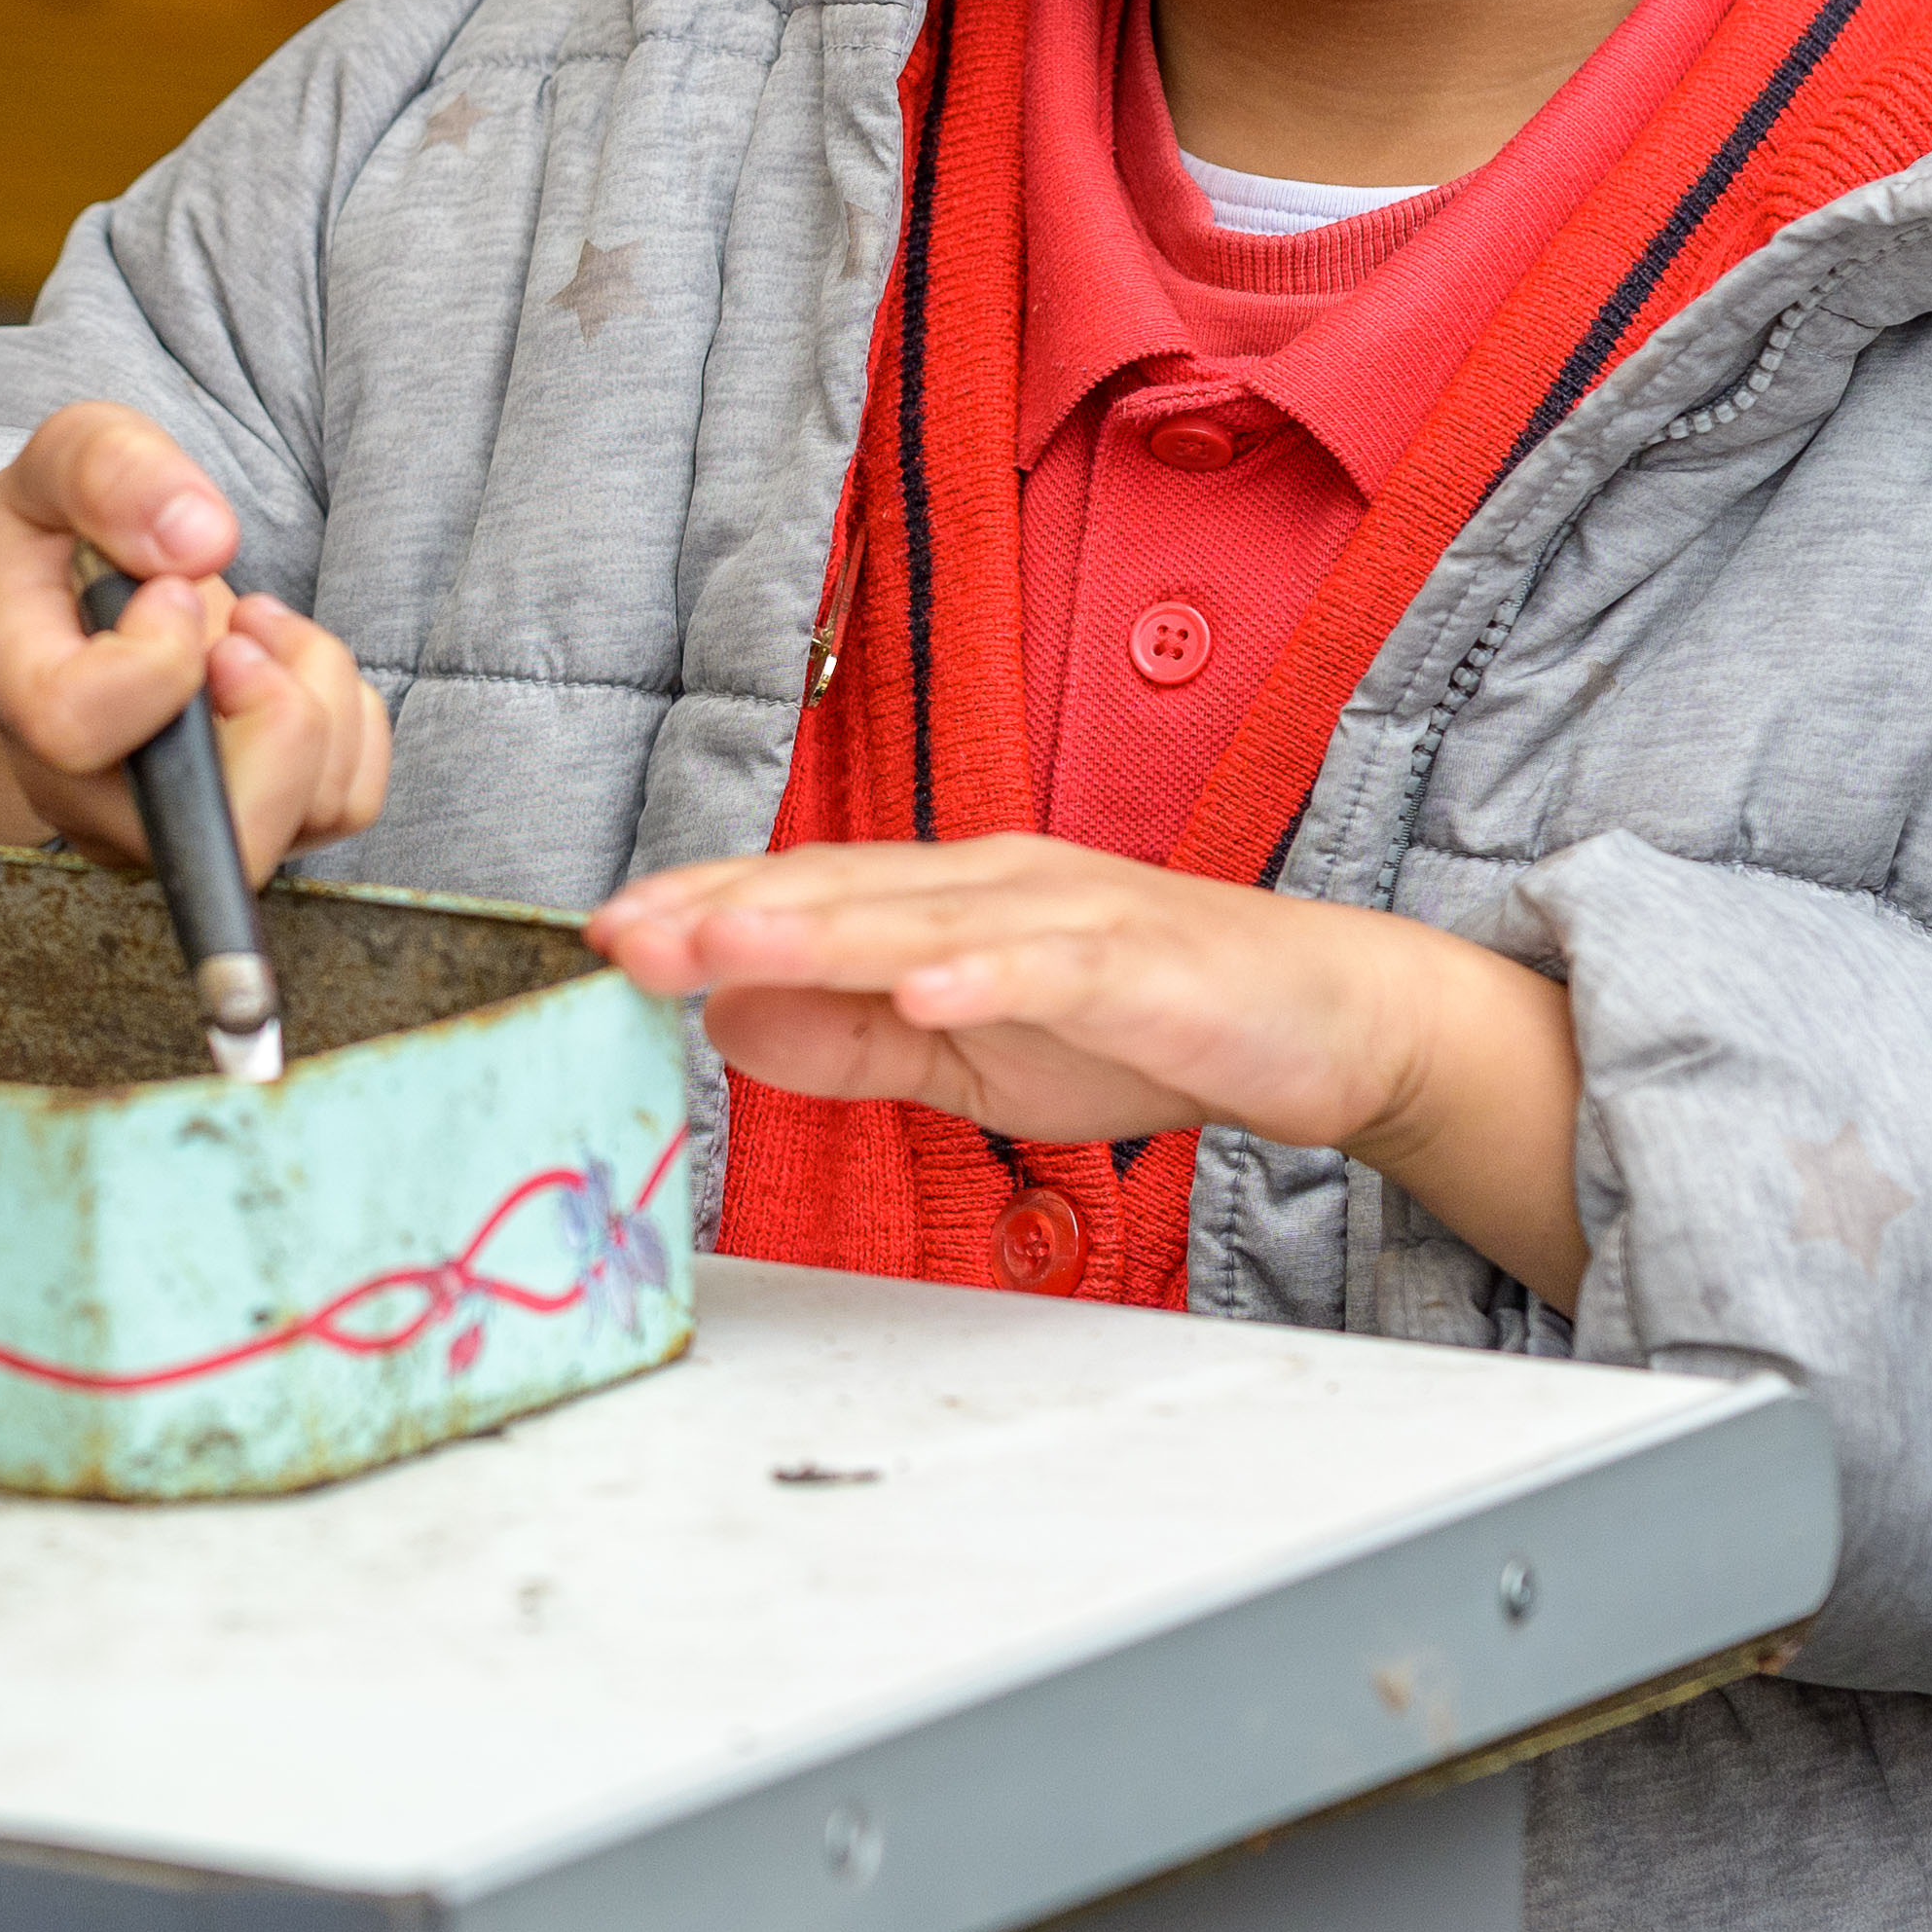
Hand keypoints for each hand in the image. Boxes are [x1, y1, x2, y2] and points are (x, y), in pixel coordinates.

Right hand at [0, 400, 396, 881]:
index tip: (172, 589)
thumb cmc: (70, 526)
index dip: (156, 655)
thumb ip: (111, 471)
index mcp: (15, 691)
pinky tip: (288, 665)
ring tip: (260, 626)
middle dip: (276, 709)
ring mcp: (166, 824)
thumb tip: (202, 541)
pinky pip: (343, 802)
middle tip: (246, 628)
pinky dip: (350, 720)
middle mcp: (83, 789)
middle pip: (208, 824)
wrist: (74, 590)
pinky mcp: (244, 824)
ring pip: (297, 814)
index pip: (76, 728)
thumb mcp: (69, 455)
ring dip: (317, 693)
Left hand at [585, 837, 1588, 1310]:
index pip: (802, 894)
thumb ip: (853, 1036)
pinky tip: (929, 991)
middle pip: (843, 888)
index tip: (600, 938)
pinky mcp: (1148, 963)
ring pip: (930, 917)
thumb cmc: (1149, 1022)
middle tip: (621, 933)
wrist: (1331, 1017)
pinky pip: (1057, 967)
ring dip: (824, 929)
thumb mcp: (971, 1047)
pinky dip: (991, 976)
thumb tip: (724, 1022)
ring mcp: (1074, 915)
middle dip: (725, 908)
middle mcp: (998, 883)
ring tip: (725, 944)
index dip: (701, 910)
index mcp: (948, 899)